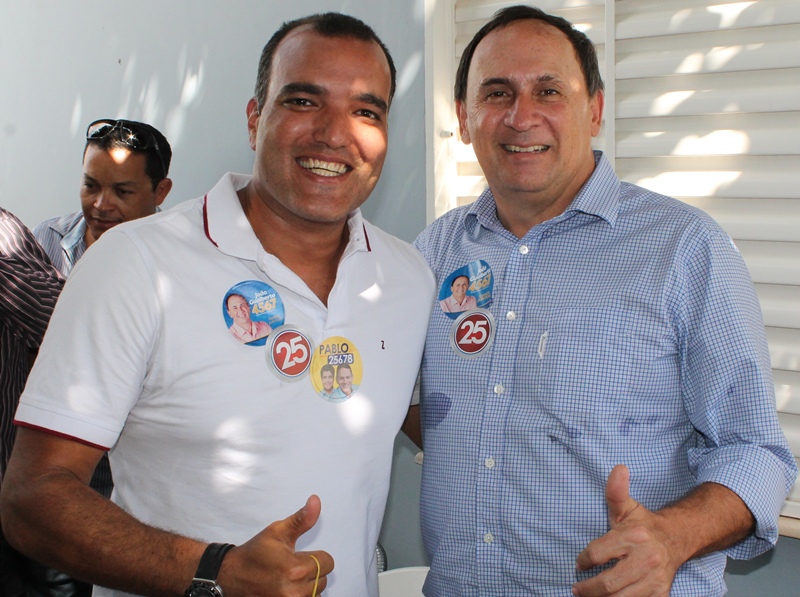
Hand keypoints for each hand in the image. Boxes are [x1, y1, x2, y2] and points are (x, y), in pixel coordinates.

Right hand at [218, 495, 333, 595]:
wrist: (231, 575)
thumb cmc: (255, 552)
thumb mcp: (277, 531)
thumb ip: (302, 519)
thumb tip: (316, 500)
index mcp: (295, 569)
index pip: (327, 562)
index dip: (315, 555)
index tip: (300, 555)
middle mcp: (294, 591)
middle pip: (323, 579)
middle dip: (311, 570)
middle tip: (291, 566)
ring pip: (316, 593)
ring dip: (307, 585)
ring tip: (289, 578)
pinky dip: (301, 595)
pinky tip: (288, 587)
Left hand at [572, 465, 680, 596]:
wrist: (676, 539)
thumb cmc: (644, 524)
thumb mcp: (627, 507)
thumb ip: (615, 492)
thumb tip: (618, 468)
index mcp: (634, 536)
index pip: (598, 553)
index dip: (584, 560)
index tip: (578, 564)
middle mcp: (646, 559)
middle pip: (609, 583)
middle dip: (588, 589)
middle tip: (577, 589)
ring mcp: (654, 579)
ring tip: (589, 596)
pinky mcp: (661, 593)